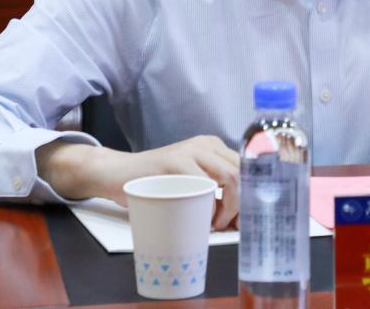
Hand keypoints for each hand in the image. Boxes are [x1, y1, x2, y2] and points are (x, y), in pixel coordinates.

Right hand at [37, 134, 239, 229]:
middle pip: (242, 173)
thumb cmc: (155, 183)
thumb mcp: (190, 179)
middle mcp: (205, 144)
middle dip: (244, 204)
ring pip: (230, 177)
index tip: (247, 218)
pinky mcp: (174, 161)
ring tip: (216, 223)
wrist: (117, 173)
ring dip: (230, 207)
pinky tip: (203, 219)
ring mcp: (189, 151)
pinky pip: (204, 185)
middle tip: (232, 225)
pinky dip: (210, 207)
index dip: (252, 195)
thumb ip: (214, 187)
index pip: (247, 168)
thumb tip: (242, 217)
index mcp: (213, 146)